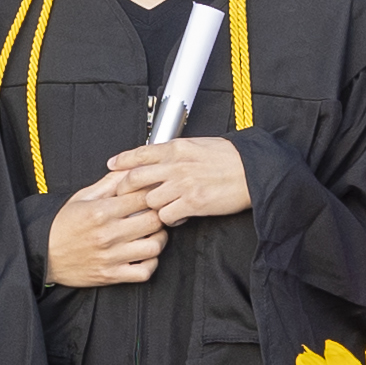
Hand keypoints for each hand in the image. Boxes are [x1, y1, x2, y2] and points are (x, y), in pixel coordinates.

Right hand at [39, 172, 169, 289]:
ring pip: (154, 247)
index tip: (152, 195)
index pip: (143, 197)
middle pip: (154, 221)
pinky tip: (144, 254)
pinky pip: (144, 272)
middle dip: (160, 215)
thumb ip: (109, 183)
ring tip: (151, 234)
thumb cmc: (62, 225)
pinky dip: (150, 263)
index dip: (153, 194)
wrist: (43, 255)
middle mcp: (107, 234)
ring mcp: (111, 257)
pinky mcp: (111, 275)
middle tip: (156, 214)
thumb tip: (129, 169)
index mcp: (101, 211)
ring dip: (158, 239)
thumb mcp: (82, 197)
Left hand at [101, 136, 253, 223]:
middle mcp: (176, 165)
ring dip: (153, 206)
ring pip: (150, 200)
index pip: (140, 153)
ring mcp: (183, 185)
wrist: (254, 171)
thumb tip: (160, 157)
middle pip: (136, 178)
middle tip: (123, 197)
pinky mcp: (192, 203)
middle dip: (125, 190)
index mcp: (177, 148)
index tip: (112, 165)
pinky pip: (167, 216)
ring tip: (162, 207)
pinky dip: (169, 219)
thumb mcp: (199, 145)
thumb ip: (176, 152)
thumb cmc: (230, 158)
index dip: (123, 161)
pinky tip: (178, 215)